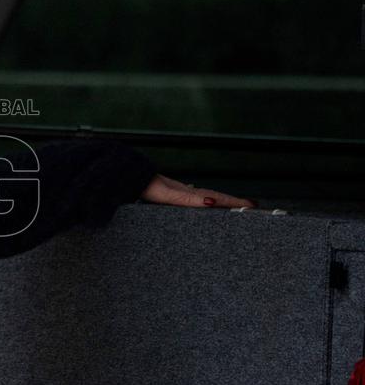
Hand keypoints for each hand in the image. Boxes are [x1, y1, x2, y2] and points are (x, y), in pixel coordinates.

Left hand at [140, 173, 256, 208]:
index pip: (218, 198)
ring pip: (204, 198)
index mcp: (190, 194)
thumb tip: (210, 201)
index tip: (254, 206)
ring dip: (220, 202)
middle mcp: (187, 192)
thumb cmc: (147, 188)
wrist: (130, 178)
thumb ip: (189, 199)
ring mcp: (179, 193)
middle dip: (233, 202)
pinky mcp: (169, 195)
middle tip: (251, 206)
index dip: (236, 202)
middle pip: (215, 197)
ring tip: (233, 206)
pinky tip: (201, 203)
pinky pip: (192, 199)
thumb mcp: (169, 196)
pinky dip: (203, 202)